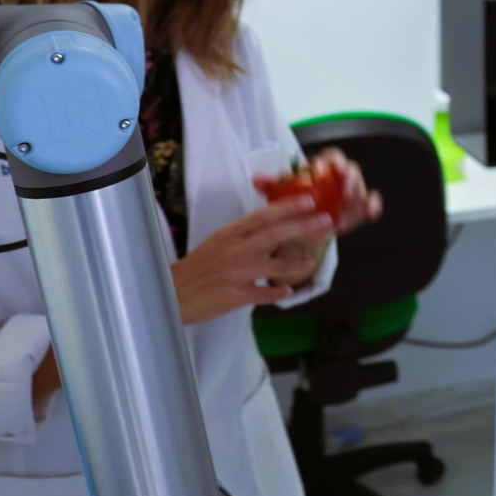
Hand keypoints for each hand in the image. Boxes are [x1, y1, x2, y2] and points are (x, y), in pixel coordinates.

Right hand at [171, 197, 334, 324]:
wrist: (171, 293)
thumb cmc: (196, 269)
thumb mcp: (217, 243)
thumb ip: (242, 236)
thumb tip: (271, 227)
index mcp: (230, 234)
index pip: (263, 216)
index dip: (288, 207)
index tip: (309, 200)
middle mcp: (235, 250)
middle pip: (276, 234)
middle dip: (304, 225)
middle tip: (325, 221)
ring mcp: (236, 273)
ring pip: (276, 266)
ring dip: (298, 264)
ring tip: (310, 262)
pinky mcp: (235, 295)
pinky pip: (265, 294)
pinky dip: (279, 293)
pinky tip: (287, 291)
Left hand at [253, 148, 381, 236]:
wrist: (306, 218)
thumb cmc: (295, 200)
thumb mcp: (280, 193)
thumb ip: (271, 185)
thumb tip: (257, 179)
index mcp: (324, 166)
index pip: (332, 156)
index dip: (331, 162)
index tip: (323, 172)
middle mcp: (341, 175)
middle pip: (352, 171)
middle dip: (350, 182)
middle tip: (345, 195)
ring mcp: (353, 189)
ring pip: (362, 189)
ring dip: (355, 203)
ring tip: (342, 219)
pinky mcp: (360, 204)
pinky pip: (370, 202)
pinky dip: (372, 207)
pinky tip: (370, 215)